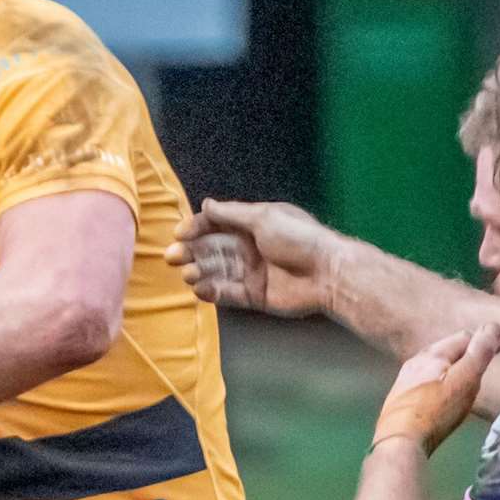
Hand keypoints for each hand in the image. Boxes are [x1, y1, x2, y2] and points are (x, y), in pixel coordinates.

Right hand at [165, 199, 340, 316]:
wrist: (328, 273)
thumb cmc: (299, 238)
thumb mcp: (263, 217)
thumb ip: (232, 213)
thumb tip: (206, 203)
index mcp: (252, 224)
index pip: (216, 224)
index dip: (196, 227)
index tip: (179, 234)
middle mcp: (249, 247)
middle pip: (212, 248)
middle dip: (191, 251)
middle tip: (171, 257)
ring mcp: (251, 272)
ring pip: (217, 271)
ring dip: (199, 271)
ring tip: (186, 273)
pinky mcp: (254, 295)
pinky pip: (227, 293)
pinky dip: (212, 291)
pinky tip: (199, 289)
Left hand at [374, 325, 499, 455]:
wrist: (400, 441)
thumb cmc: (436, 410)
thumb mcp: (465, 380)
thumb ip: (478, 354)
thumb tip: (492, 327)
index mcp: (433, 354)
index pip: (463, 337)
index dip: (485, 340)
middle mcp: (415, 361)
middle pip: (447, 349)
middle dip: (468, 351)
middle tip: (485, 360)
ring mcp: (405, 379)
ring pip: (434, 364)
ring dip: (452, 364)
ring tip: (466, 373)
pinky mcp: (400, 397)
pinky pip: (425, 379)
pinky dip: (439, 378)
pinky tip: (440, 391)